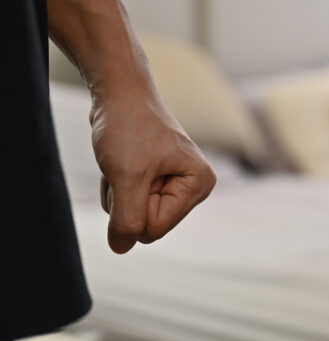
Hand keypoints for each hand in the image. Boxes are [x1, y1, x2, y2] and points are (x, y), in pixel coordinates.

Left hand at [90, 86, 215, 253]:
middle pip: (148, 223)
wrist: (120, 93)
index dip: (134, 206)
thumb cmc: (128, 127)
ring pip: (136, 215)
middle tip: (126, 165)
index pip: (156, 227)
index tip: (134, 172)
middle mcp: (194, 186)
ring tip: (124, 159)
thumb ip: (127, 218)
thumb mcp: (127, 176)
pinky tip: (122, 160)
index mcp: (199, 184)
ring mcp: (176, 184)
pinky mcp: (159, 180)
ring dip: (118, 191)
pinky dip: (117, 185)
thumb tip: (121, 248)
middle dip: (126, 199)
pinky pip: (130, 202)